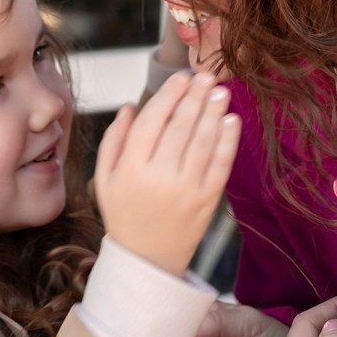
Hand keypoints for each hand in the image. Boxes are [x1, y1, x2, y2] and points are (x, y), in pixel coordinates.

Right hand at [94, 71, 240, 276]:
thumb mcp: (105, 178)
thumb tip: (130, 106)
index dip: (168, 96)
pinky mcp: (207, 202)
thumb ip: (113, 140)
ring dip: (213, 113)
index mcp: (130, 169)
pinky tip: (231, 121)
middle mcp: (159, 178)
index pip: (152, 122)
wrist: (147, 260)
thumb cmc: (123, 213)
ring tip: (220, 91)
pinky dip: (227, 142)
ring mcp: (186, 190)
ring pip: (202, 143)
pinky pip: (220, 166)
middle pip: (181, 128)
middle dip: (195, 97)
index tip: (181, 77)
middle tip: (206, 76)